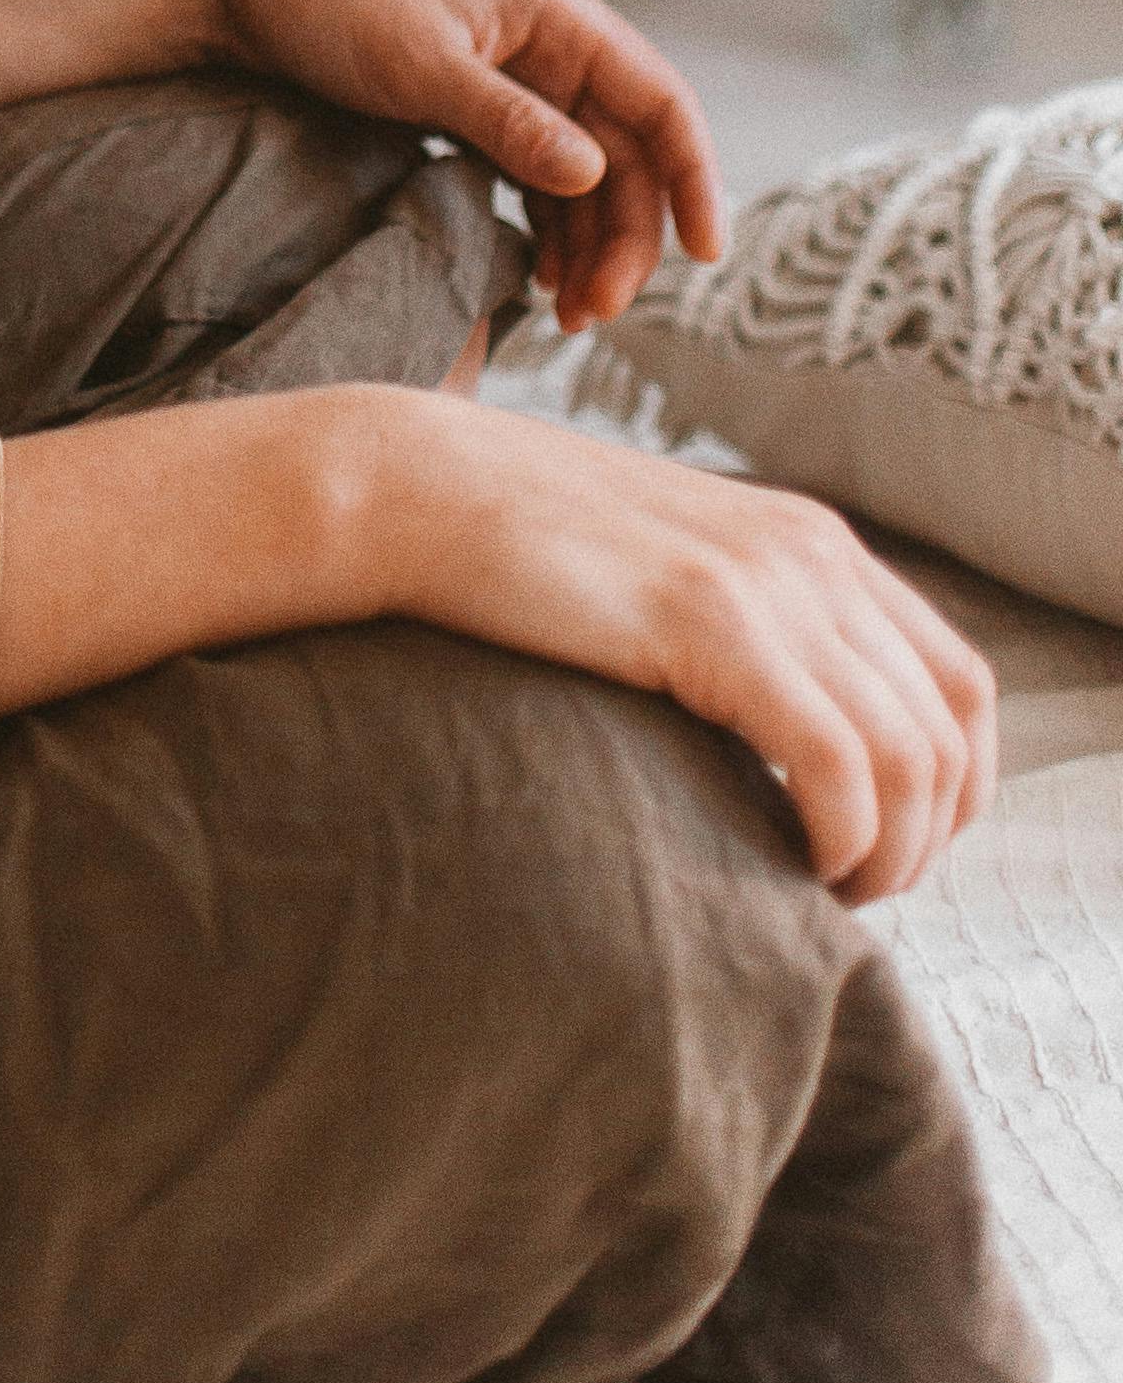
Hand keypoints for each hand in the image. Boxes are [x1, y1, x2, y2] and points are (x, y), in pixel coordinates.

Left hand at [192, 0, 721, 324]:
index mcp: (555, 11)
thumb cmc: (328, 0)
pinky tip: (536, 276)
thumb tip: (594, 175)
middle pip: (625, 151)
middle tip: (592, 315)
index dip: (693, 177)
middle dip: (625, 236)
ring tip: (565, 315)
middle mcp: (548, 39)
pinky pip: (535, 172)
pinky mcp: (473, 101)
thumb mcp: (418, 65)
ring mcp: (512, 71)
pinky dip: (545, 225)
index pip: (659, 99)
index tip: (705, 256)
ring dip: (587, 242)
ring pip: (583, 171)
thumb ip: (508, 121)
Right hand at [370, 398, 996, 901]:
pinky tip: (791, 865)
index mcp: (814, 541)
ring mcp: (768, 581)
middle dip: (928, 837)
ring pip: (911, 758)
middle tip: (854, 890)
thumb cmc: (524, 557)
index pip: (963, 684)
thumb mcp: (669, 576)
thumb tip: (792, 744)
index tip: (891, 850)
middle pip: (952, 729)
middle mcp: (813, 552)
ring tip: (823, 892)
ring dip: (890, 854)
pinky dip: (841, 838)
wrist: (418, 490)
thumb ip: (746, 628)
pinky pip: (838, 763)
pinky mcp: (711, 619)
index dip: (955, 789)